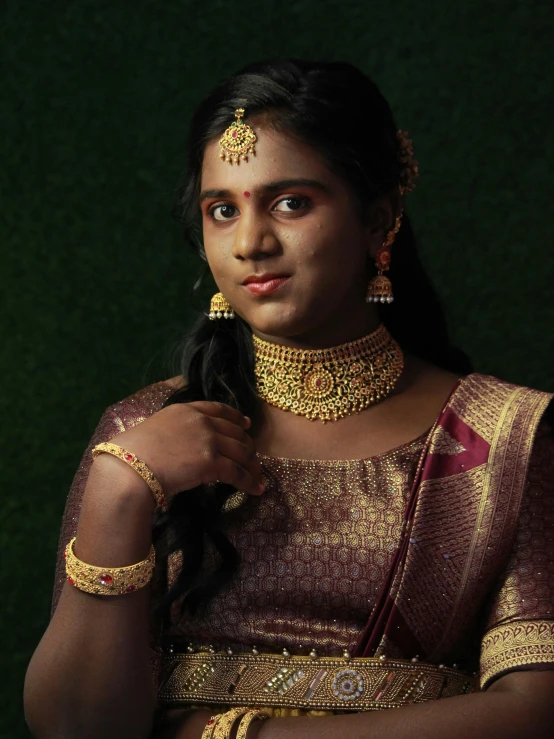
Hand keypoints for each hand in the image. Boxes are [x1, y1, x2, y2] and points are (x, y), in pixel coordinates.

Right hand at [106, 401, 262, 498]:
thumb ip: (173, 432)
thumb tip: (179, 447)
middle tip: (253, 457)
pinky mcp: (212, 461)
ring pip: (241, 451)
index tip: (246, 424)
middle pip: (235, 431)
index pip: (218, 409)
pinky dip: (250, 482)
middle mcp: (201, 421)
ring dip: (253, 466)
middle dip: (248, 445)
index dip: (236, 417)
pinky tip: (256, 489)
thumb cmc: (132, 453)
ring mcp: (208, 440)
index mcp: (185, 410)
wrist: (129, 467)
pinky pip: (238, 472)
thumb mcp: (154, 429)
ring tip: (259, 477)